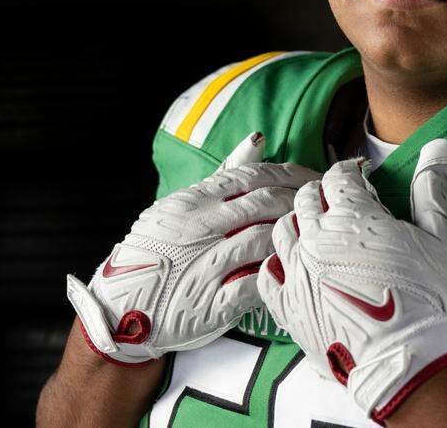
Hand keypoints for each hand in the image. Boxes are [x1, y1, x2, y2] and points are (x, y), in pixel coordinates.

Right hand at [65, 131, 320, 365]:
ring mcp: (203, 265)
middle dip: (301, 202)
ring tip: (316, 235)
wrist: (121, 307)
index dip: (292, 175)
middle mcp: (197, 228)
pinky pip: (255, 284)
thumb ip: (225, 175)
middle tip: (326, 205)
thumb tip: (259, 139)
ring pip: (264, 240)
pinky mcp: (210, 303)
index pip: (253, 176)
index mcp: (193, 200)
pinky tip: (294, 270)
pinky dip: (278, 274)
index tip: (316, 179)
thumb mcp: (183, 206)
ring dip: (294, 236)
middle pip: (265, 204)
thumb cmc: (159, 252)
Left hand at [257, 139, 446, 423]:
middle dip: (323, 193)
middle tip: (341, 203)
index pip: (338, 176)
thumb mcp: (443, 238)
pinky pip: (267, 274)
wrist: (406, 361)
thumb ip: (437, 188)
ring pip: (282, 230)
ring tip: (316, 231)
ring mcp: (297, 272)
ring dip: (298, 223)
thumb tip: (440, 146)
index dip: (351, 173)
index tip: (362, 179)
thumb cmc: (430, 297)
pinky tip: (292, 266)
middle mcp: (315, 236)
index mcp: (351, 214)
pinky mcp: (288, 307)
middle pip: (306, 198)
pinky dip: (277, 264)